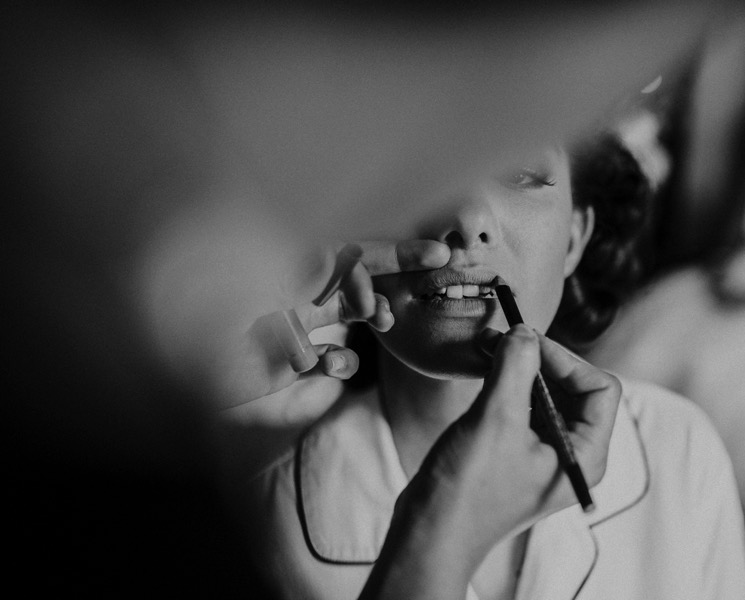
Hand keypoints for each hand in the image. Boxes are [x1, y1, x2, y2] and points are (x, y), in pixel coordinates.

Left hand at [217, 240, 449, 423]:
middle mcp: (300, 289)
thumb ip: (309, 261)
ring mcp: (299, 326)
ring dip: (369, 319)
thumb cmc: (212, 316)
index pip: (358, 249)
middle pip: (361, 280)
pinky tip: (323, 365)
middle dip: (384, 290)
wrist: (179, 371)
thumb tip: (351, 251)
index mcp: (296, 262)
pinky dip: (337, 363)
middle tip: (386, 312)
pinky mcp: (292, 364)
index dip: (400, 251)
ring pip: (353, 319)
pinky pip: (331, 361)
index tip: (441, 254)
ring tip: (376, 323)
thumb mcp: (260, 275)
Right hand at [418, 326, 619, 545]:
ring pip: (546, 392)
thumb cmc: (469, 489)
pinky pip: (524, 405)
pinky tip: (482, 370)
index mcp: (586, 454)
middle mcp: (572, 453)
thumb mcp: (496, 418)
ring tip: (487, 347)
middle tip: (502, 337)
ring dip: (520, 366)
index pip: (600, 386)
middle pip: (574, 385)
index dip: (566, 358)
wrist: (430, 532)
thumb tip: (524, 330)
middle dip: (540, 358)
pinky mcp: (517, 450)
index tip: (527, 342)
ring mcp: (545, 453)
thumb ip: (515, 366)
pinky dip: (506, 382)